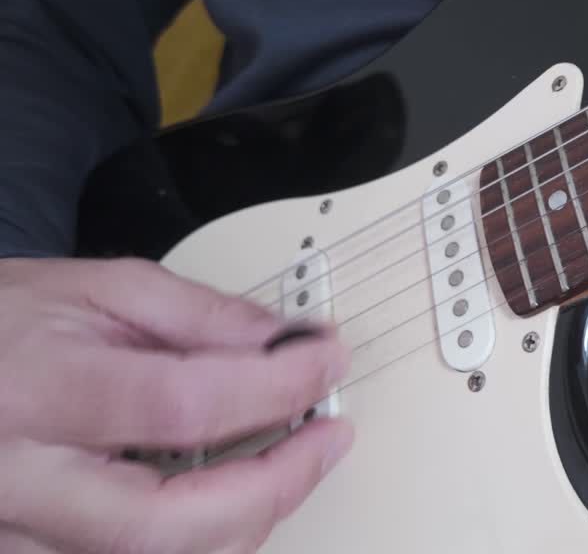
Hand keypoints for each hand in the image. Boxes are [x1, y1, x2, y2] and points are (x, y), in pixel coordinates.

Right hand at [0, 257, 352, 553]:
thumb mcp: (94, 289)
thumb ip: (196, 316)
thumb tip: (287, 342)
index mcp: (34, 390)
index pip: (180, 403)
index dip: (274, 386)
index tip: (327, 361)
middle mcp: (18, 478)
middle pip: (163, 522)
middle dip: (270, 487)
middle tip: (327, 441)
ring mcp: (15, 531)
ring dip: (243, 519)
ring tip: (291, 463)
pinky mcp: (25, 553)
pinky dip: (198, 537)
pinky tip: (231, 496)